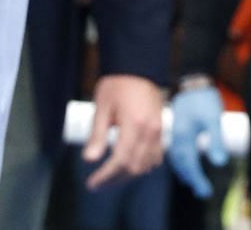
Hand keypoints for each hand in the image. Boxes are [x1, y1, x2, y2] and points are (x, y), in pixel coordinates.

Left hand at [82, 74, 164, 189]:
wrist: (138, 67)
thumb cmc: (117, 84)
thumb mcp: (102, 107)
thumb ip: (97, 135)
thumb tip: (89, 159)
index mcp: (134, 124)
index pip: (120, 161)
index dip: (106, 176)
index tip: (92, 183)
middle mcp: (149, 131)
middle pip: (134, 167)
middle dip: (115, 179)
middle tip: (98, 183)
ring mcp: (158, 131)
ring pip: (146, 165)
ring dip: (128, 175)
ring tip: (110, 176)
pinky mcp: (160, 129)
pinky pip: (156, 157)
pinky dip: (143, 166)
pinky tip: (129, 165)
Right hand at [164, 84, 227, 199]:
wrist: (192, 79)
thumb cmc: (204, 97)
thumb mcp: (214, 118)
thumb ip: (216, 141)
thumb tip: (219, 163)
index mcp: (184, 136)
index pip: (190, 164)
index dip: (197, 179)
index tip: (206, 191)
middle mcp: (176, 137)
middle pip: (181, 164)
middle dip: (192, 178)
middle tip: (203, 191)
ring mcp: (174, 132)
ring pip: (176, 158)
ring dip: (184, 171)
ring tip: (192, 181)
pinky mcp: (176, 127)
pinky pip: (175, 150)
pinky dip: (180, 160)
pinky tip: (185, 162)